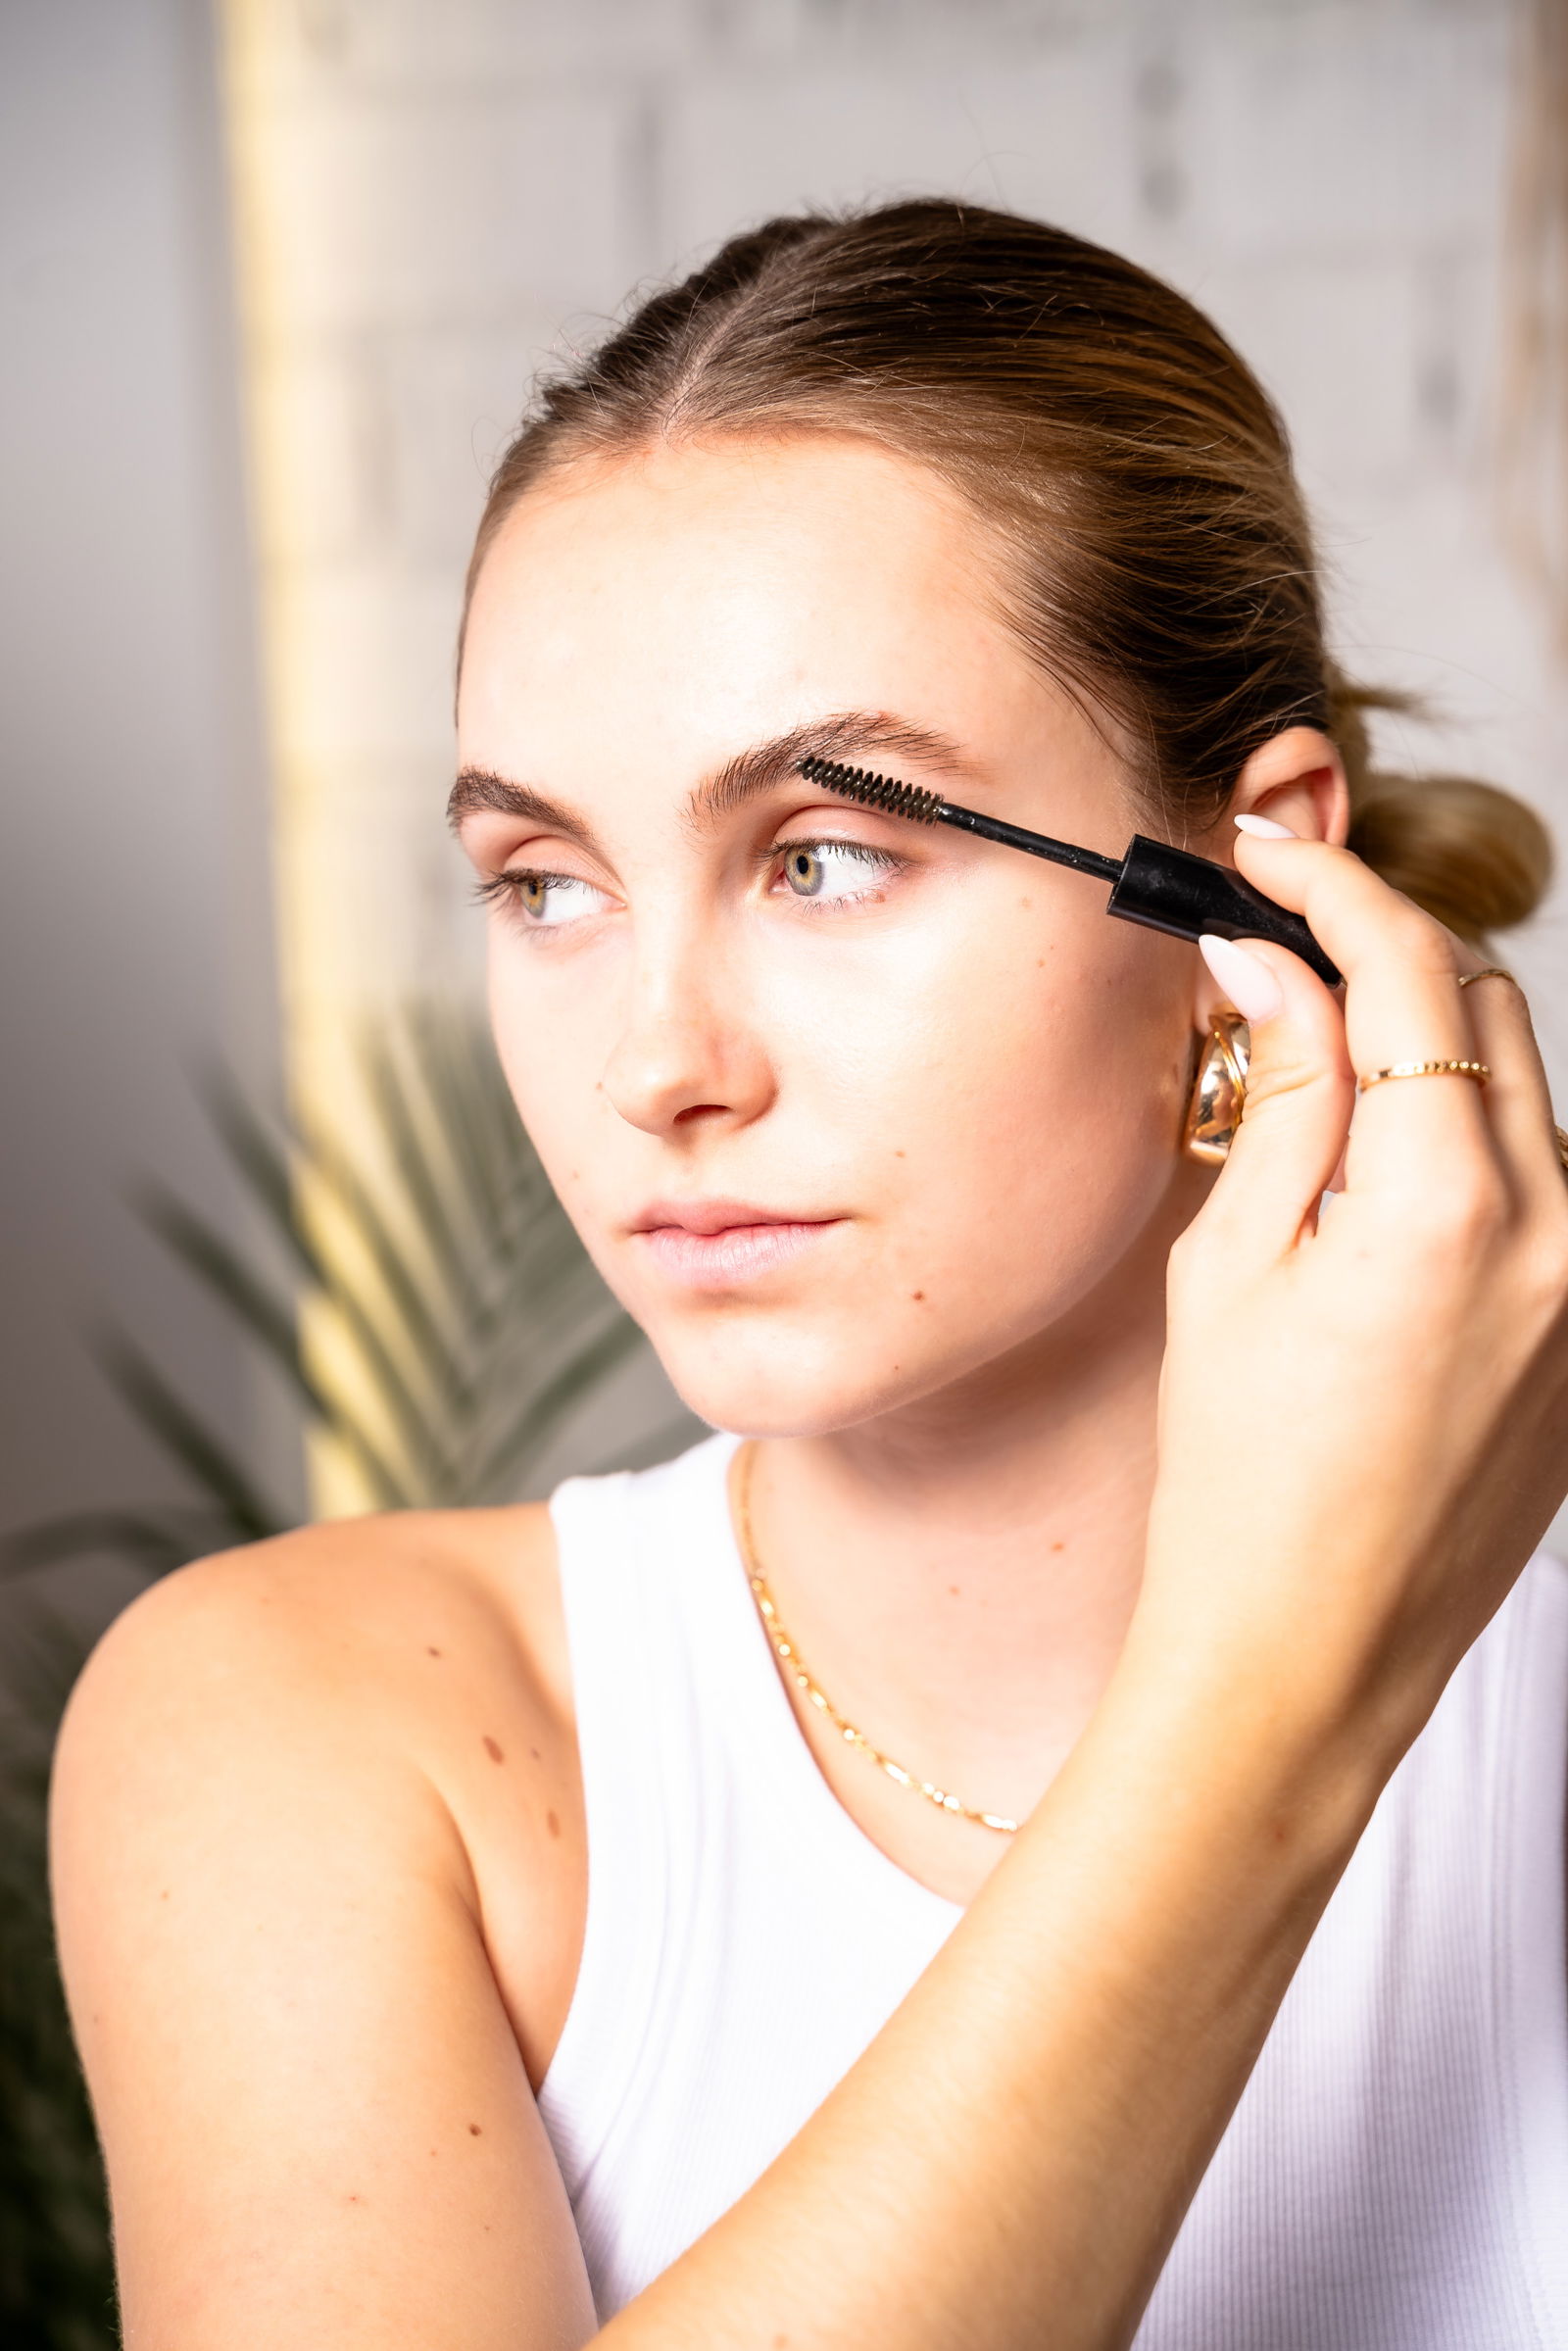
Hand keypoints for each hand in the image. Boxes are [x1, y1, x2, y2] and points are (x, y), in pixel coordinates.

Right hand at [1136, 830, 1567, 1767]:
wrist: (1304, 1655)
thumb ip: (1279, 1092)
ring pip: (1532, 1093)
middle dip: (1390, 957)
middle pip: (1493, 1010)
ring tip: (1321, 1073)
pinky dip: (1476, 1143)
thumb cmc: (1242, 1483)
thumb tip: (1268, 962)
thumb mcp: (1231, 1264)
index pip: (1411, 976)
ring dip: (1435, 1050)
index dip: (1333, 890)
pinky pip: (1551, 1186)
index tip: (1270, 853)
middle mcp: (1559, 1234)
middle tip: (1283, 950)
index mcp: (1452, 1206)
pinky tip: (1383, 1182)